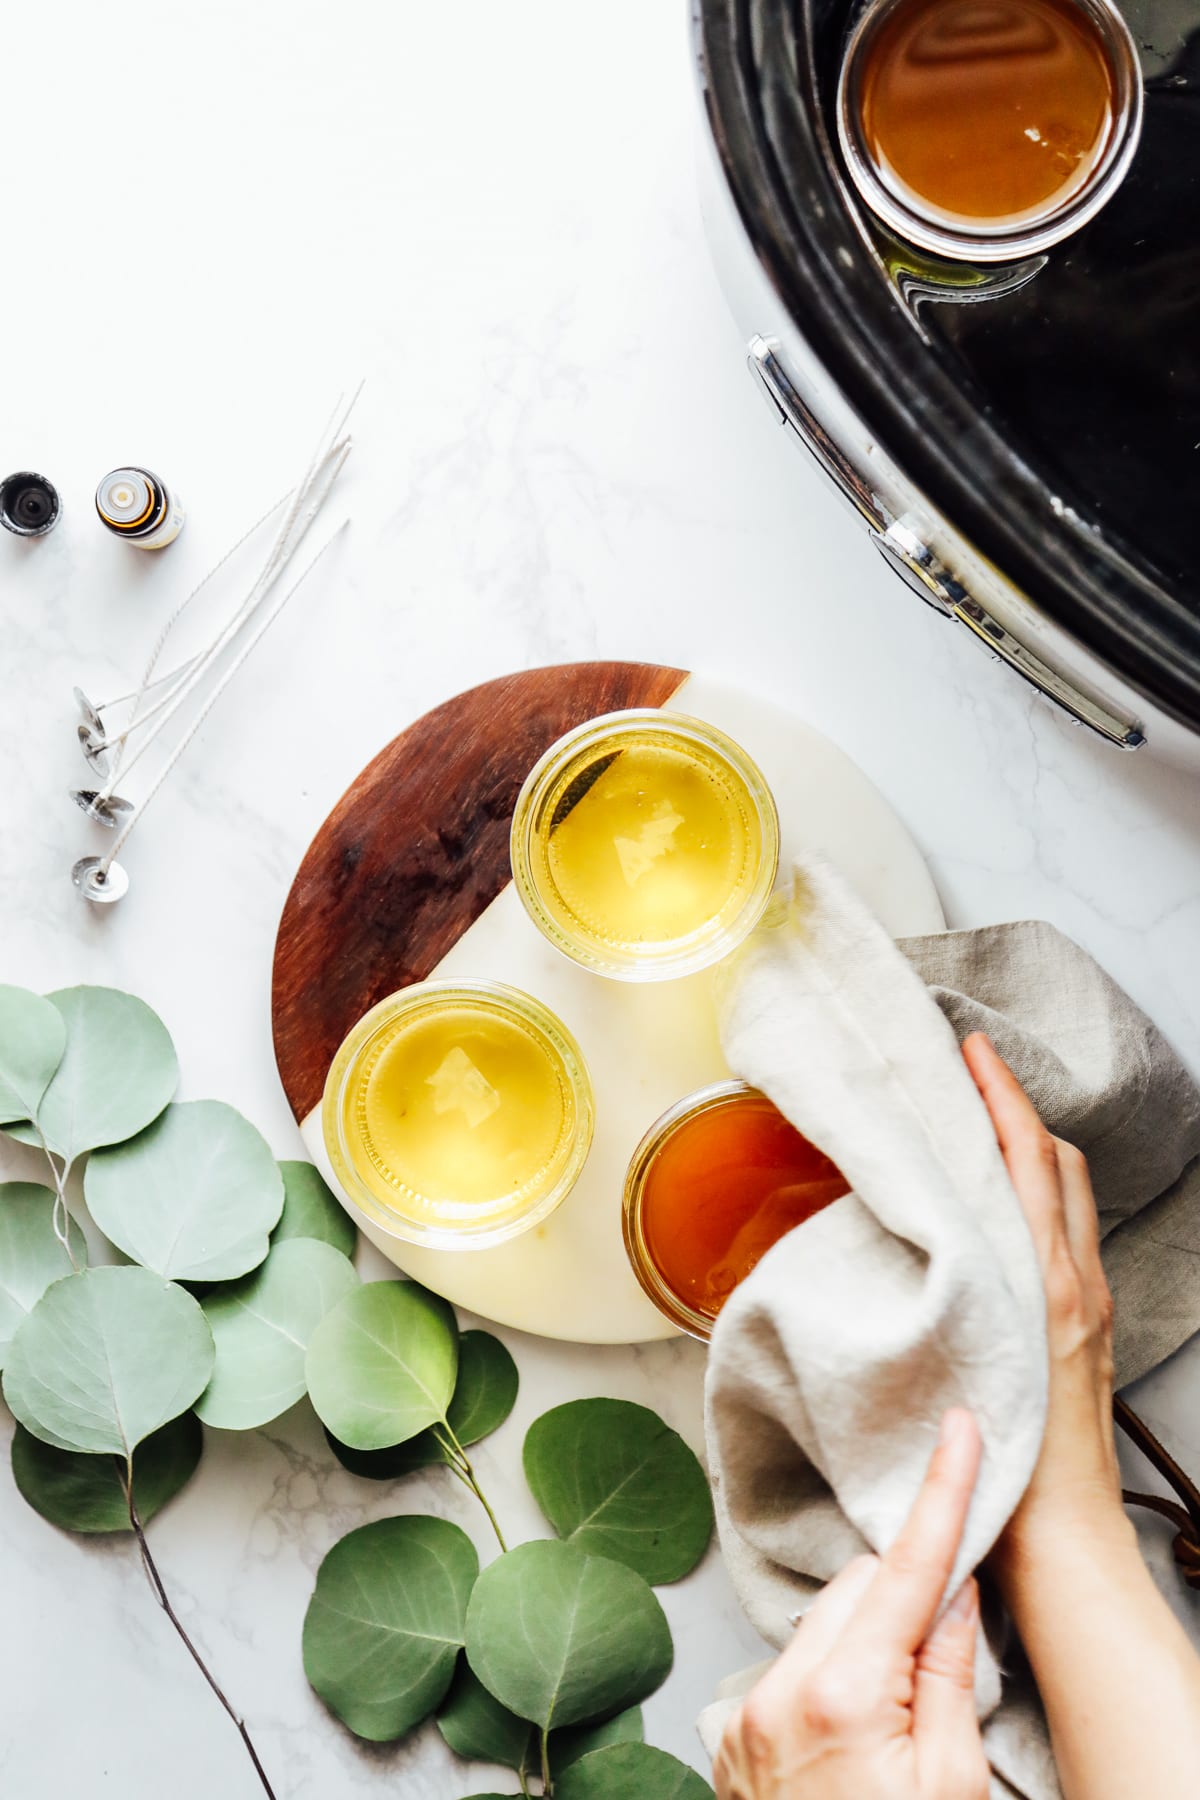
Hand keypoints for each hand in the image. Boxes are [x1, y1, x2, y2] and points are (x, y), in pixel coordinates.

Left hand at [714, 1410, 987, 1799]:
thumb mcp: (952, 1786)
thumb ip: (946, 1676)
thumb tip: (950, 1593)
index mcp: (842, 1695)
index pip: (906, 1569)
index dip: (943, 1492)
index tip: (961, 1429)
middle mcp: (777, 1691)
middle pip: (854, 1590)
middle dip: (901, 1599)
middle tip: (939, 1659)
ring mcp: (744, 1718)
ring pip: (819, 1629)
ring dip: (862, 1645)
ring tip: (894, 1725)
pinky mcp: (731, 1741)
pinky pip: (789, 1674)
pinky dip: (828, 1682)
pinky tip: (853, 1742)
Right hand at [961, 1032, 1124, 1575]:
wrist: (1065, 1544)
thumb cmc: (1008, 1473)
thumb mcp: (963, 1372)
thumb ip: (941, 1300)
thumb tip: (901, 1238)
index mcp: (1049, 1283)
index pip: (1028, 1159)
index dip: (1000, 1096)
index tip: (971, 1050)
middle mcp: (1076, 1282)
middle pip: (1058, 1162)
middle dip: (1018, 1107)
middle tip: (967, 1076)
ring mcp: (1087, 1305)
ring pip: (1065, 1195)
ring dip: (1028, 1148)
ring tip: (974, 1126)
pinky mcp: (1085, 1329)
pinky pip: (1064, 1234)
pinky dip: (1033, 1195)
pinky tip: (992, 1207)